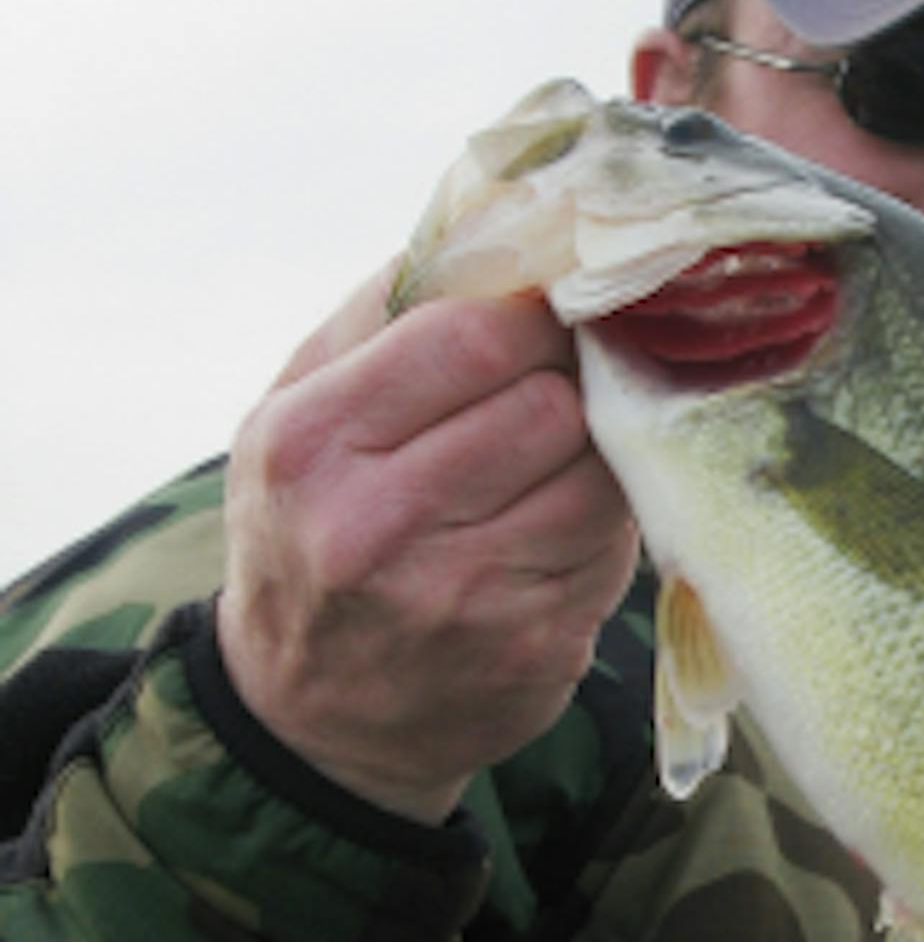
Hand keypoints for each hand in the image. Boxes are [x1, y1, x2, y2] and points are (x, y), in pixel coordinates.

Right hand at [217, 266, 640, 822]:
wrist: (314, 722)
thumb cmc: (308, 537)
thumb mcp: (290, 419)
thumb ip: (376, 315)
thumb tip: (491, 219)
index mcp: (311, 445)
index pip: (473, 336)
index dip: (535, 312)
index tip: (552, 306)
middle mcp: (380, 525)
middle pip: (551, 403)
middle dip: (571, 382)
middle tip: (564, 380)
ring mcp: (466, 597)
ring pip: (601, 472)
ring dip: (598, 452)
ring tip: (558, 453)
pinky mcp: (536, 647)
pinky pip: (615, 545)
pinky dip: (603, 523)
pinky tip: (559, 524)